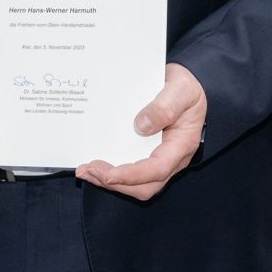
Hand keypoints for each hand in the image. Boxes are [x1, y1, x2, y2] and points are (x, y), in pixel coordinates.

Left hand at [78, 63, 206, 200]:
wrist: (183, 85)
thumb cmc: (186, 88)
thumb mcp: (181, 89)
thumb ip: (164, 107)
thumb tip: (141, 126)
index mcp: (182, 144)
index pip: (158, 169)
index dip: (133, 175)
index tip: (110, 174)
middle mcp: (171, 158)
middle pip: (145, 186)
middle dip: (116, 183)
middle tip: (89, 171)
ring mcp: (158, 159)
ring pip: (136, 185)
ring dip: (108, 181)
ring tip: (84, 171)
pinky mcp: (146, 156)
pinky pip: (130, 174)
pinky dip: (110, 173)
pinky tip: (93, 166)